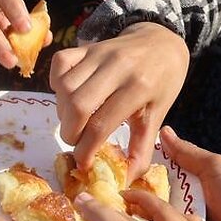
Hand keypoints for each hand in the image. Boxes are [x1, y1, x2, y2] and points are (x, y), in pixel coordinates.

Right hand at [51, 22, 188, 172]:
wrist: (163, 41)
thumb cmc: (162, 81)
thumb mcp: (158, 114)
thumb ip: (141, 147)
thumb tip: (126, 179)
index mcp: (138, 87)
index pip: (101, 123)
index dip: (86, 148)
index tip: (83, 162)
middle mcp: (116, 67)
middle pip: (78, 105)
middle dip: (70, 132)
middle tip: (76, 141)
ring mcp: (99, 53)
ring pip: (65, 86)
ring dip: (62, 111)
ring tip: (74, 121)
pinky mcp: (86, 46)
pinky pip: (60, 64)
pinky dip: (57, 84)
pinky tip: (69, 97)